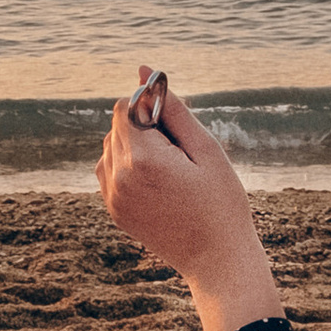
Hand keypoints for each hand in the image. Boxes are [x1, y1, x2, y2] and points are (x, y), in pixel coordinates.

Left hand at [97, 83, 282, 330]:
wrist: (217, 261)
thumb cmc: (221, 202)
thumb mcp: (206, 149)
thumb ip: (173, 107)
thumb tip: (145, 69)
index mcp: (143, 158)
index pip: (127, 106)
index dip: (151, 107)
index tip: (176, 128)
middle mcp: (119, 176)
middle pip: (118, 125)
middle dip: (145, 127)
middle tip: (180, 155)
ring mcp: (113, 197)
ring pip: (111, 146)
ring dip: (135, 146)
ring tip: (171, 171)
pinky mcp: (114, 210)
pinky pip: (109, 171)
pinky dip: (128, 167)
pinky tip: (159, 184)